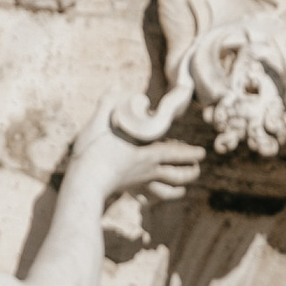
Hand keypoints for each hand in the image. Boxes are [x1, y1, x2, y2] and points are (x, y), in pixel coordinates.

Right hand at [75, 110, 201, 209]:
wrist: (83, 182)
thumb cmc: (92, 152)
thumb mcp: (98, 123)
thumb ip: (108, 103)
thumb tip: (116, 84)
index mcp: (146, 153)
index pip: (175, 152)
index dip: (190, 153)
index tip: (202, 153)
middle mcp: (147, 171)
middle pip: (175, 175)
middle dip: (189, 172)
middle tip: (197, 168)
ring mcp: (138, 184)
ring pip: (165, 191)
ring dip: (176, 190)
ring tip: (183, 190)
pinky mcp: (128, 192)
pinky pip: (146, 199)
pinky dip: (153, 200)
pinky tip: (153, 201)